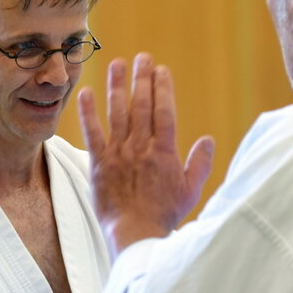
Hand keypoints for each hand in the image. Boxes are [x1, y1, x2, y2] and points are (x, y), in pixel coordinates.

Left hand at [78, 53, 214, 258]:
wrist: (136, 235)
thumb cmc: (164, 216)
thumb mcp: (191, 191)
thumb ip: (199, 164)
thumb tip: (208, 139)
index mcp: (164, 152)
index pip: (164, 111)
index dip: (162, 88)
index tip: (161, 70)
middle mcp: (141, 148)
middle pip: (141, 105)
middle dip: (142, 78)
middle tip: (142, 57)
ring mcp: (119, 154)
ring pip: (117, 113)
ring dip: (116, 86)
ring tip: (116, 64)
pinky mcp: (99, 164)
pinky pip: (92, 133)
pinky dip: (87, 112)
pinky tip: (84, 92)